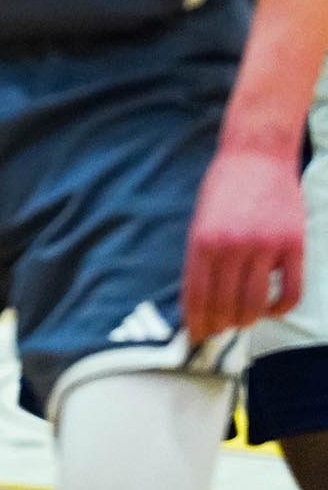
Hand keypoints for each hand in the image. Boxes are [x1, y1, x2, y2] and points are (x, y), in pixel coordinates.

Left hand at [182, 145, 304, 340]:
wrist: (257, 153)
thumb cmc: (225, 185)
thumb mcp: (201, 216)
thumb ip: (201, 254)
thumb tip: (200, 296)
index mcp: (203, 238)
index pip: (197, 293)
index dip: (196, 320)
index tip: (196, 336)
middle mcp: (232, 245)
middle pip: (225, 304)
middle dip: (219, 324)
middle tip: (219, 331)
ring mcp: (265, 246)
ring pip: (255, 303)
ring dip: (247, 320)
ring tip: (242, 321)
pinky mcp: (293, 246)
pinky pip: (290, 292)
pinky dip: (279, 309)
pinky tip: (270, 308)